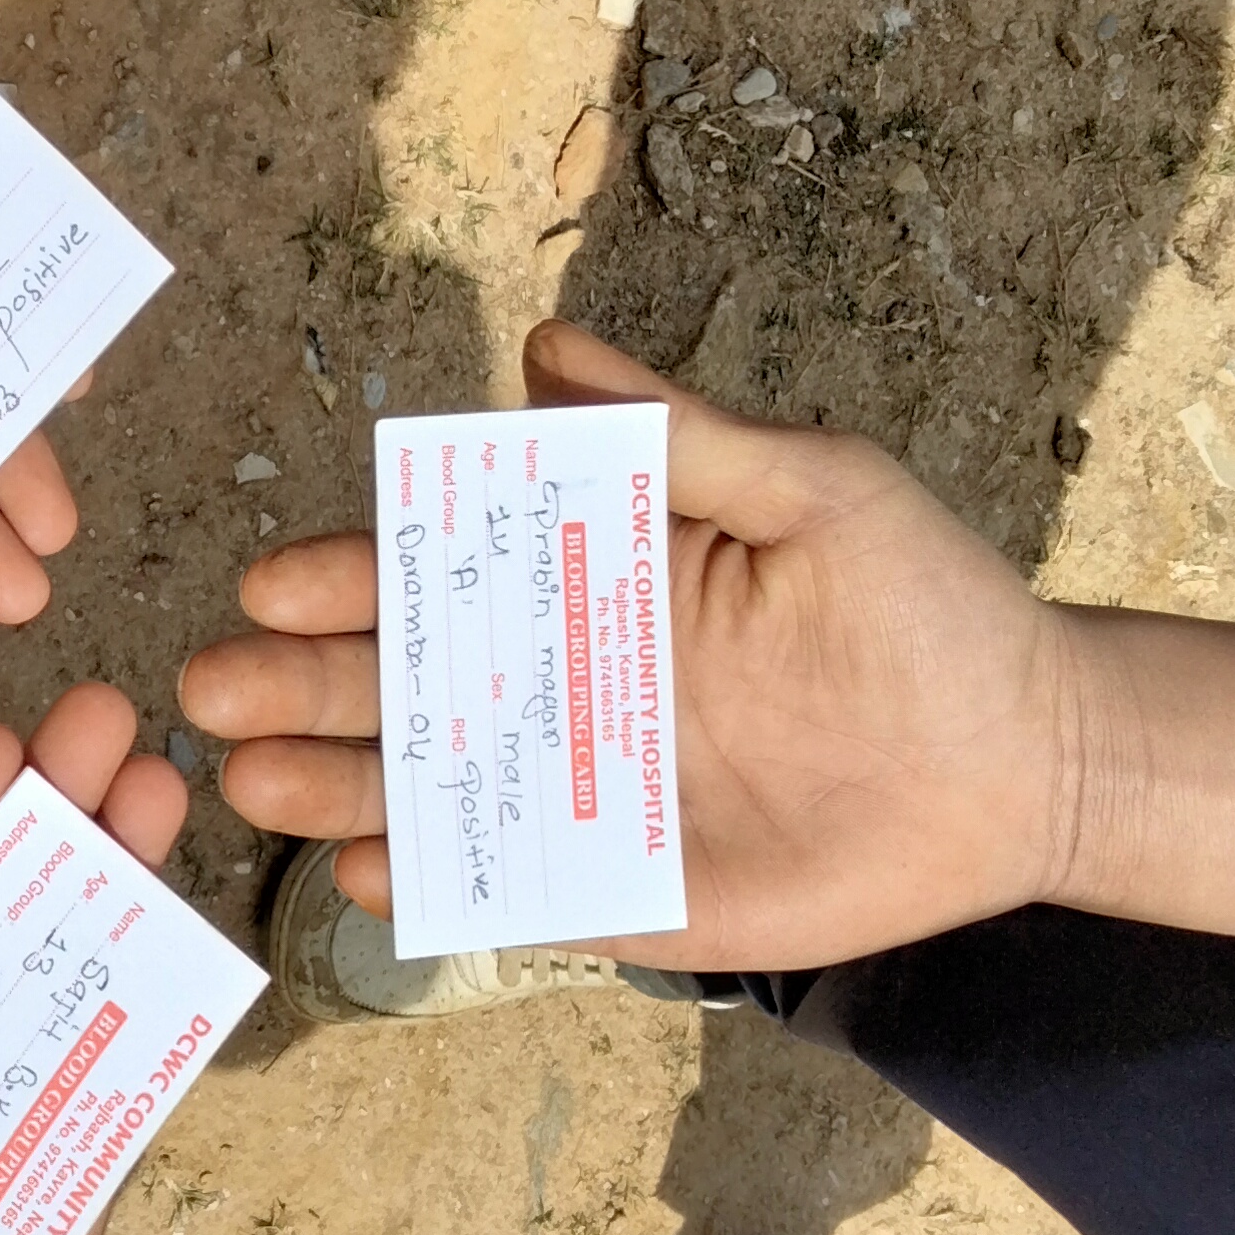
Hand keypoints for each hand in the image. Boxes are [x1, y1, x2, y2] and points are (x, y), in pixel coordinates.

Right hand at [180, 318, 1081, 971]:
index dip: (351, 574)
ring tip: (249, 783)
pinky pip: (504, 885)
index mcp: (592, 576)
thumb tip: (544, 347)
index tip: (271, 579)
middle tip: (209, 688)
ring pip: (427, 785)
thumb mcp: (812, 491)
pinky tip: (367, 874)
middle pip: (404, 681)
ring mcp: (584, 788)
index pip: (443, 568)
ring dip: (334, 784)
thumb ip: (675, 434)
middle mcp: (565, 678)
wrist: (1025, 761)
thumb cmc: (925, 607)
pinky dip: (432, 882)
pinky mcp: (622, 887)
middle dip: (299, 683)